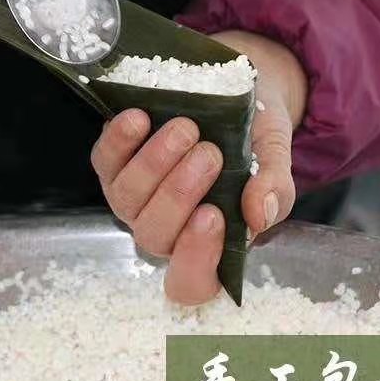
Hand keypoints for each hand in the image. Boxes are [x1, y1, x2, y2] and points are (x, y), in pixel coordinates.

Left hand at [91, 31, 306, 304]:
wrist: (239, 96)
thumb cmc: (257, 142)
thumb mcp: (275, 161)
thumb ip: (274, 190)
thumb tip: (258, 215)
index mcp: (207, 244)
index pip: (191, 284)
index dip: (195, 260)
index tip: (214, 215)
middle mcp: (164, 228)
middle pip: (154, 235)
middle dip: (179, 194)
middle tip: (211, 154)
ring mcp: (133, 198)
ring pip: (127, 197)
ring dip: (154, 164)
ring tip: (187, 128)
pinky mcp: (111, 163)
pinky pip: (104, 160)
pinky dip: (119, 141)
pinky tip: (140, 118)